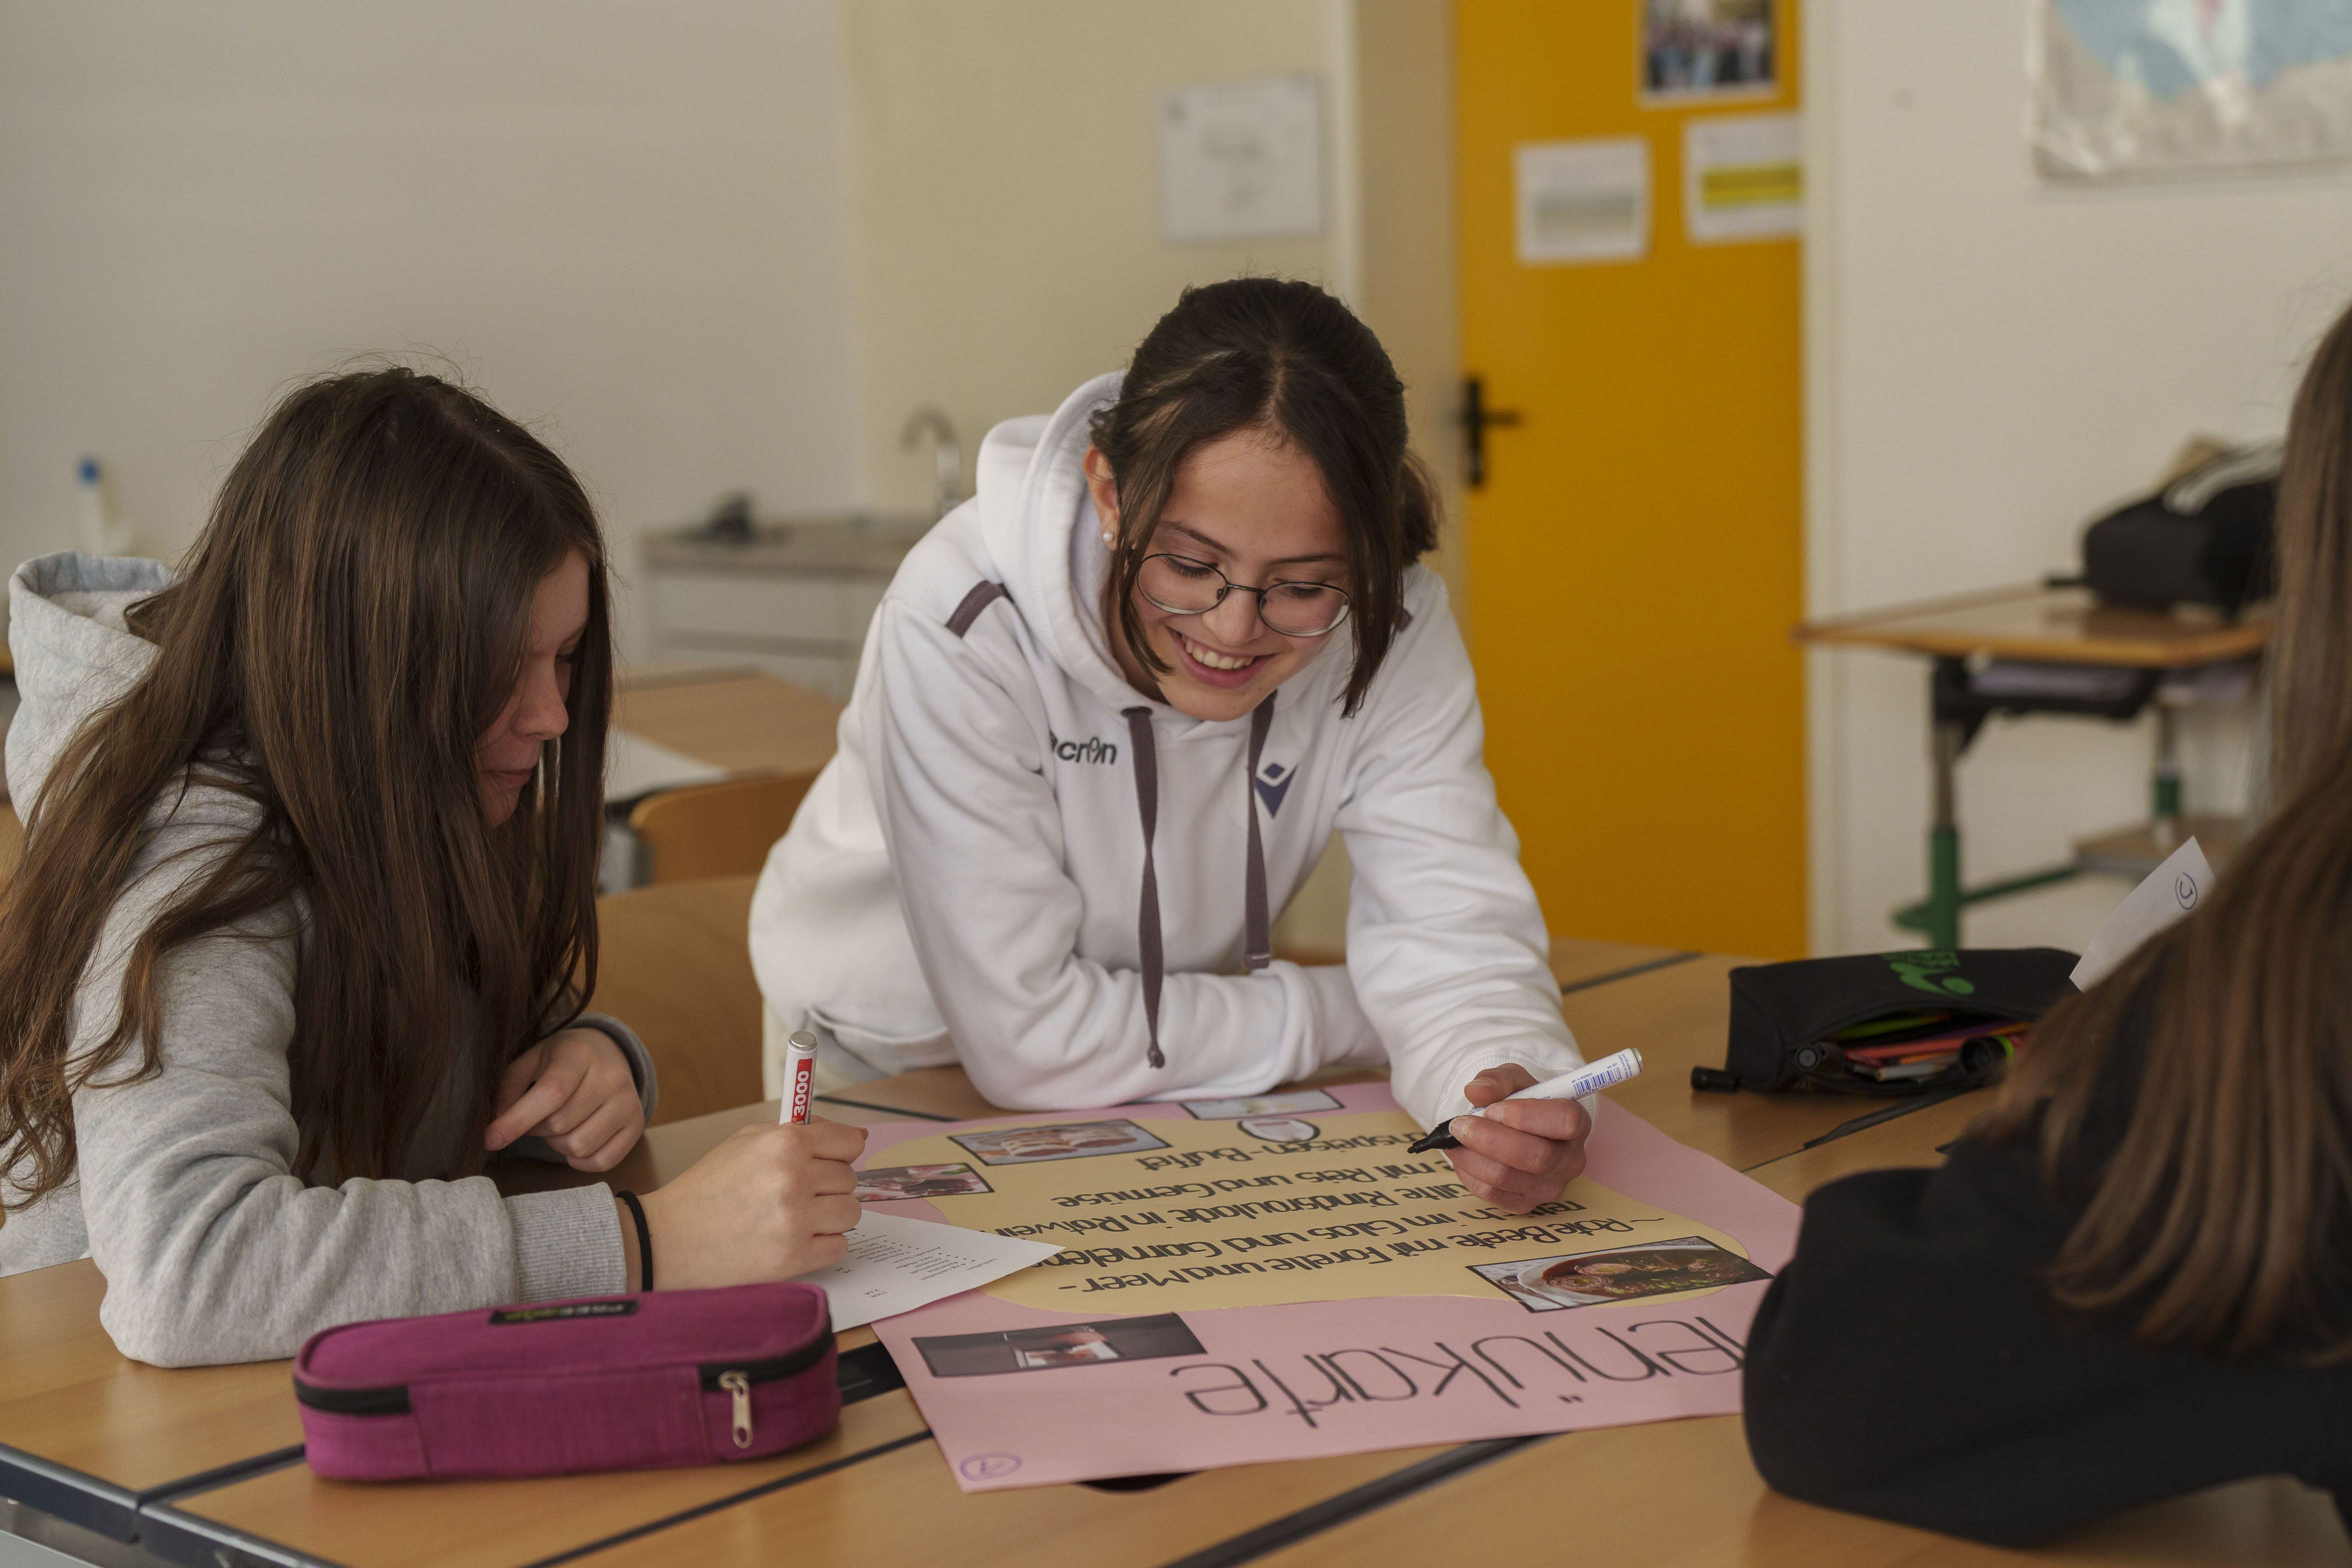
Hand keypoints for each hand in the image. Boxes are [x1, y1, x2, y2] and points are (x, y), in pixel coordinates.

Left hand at [486, 1027, 645, 1171]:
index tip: (491, 1138)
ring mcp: (629, 1102)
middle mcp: (611, 1076)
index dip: (517, 1120)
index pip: (550, 1094)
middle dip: (538, 1128)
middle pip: (561, 1125)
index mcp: (580, 1054)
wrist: (606, 1055)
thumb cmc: (559, 1062)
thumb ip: (508, 1091)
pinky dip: (580, 1159)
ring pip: (579, 1146)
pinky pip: (601, 1162)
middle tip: (538, 1117)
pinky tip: (576, 1137)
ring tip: (559, 1126)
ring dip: (558, 1144)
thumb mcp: (529, 1062)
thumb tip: (495, 1130)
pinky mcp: (636, 1125)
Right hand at [637, 1120, 868, 1289]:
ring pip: (850, 1213)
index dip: (839, 1154)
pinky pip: (839, 1247)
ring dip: (829, 1217)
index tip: (826, 1163)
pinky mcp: (793, 1257)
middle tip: (795, 1195)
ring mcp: (795, 1220)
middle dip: (827, 1187)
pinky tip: (794, 1240)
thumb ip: (804, 1131)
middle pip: (848, 1180)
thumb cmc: (709, 1188)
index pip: (848, 1143)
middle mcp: (793, 1178)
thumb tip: (858, 1137)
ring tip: (796, 1219)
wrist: (667, 1238)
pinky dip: (823, 1245)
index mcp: (784, 1143)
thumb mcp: (748, 1141)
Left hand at [1440, 1063, 1590, 1213]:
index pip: (1566, 1121)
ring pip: (1507, 1177)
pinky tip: (1462, 1155)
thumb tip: (1477, 1091)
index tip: (1492, 1109)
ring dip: (1472, 1155)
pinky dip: (1469, 1173)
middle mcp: (1571, 1160)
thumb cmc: (1519, 1101)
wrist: (1514, 1128)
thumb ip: (1497, 1080)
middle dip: (1490, 1139)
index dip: (1526, 1115)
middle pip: (1537, 1156)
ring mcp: (1550, 1187)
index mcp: (1578, 1123)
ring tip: (1454, 1136)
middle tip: (1460, 1124)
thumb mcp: (1512, 1080)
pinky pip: (1491, 1194)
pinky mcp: (1525, 1204)